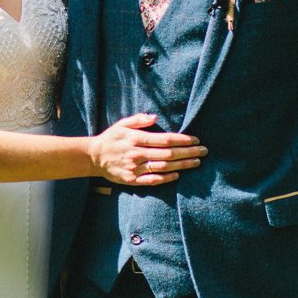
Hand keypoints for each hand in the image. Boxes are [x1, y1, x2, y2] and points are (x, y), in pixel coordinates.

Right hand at [86, 113, 205, 186]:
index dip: (182, 140)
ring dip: (182, 165)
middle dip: (188, 152)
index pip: (164, 140)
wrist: (93, 157)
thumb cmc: (111, 138)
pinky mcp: (132, 180)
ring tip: (196, 162)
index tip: (195, 139)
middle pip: (168, 154)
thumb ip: (139, 119)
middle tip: (203, 151)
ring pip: (163, 167)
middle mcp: (137, 153)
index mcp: (135, 138)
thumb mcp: (122, 124)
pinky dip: (166, 178)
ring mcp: (134, 168)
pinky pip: (152, 180)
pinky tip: (177, 174)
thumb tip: (155, 117)